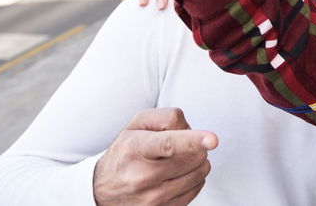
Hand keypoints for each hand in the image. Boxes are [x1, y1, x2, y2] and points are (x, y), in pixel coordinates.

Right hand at [93, 108, 217, 205]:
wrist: (103, 189)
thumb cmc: (126, 151)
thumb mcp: (137, 124)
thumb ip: (166, 118)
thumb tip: (191, 130)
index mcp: (135, 149)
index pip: (168, 144)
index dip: (193, 141)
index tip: (212, 140)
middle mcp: (143, 176)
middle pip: (193, 156)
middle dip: (195, 146)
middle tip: (177, 145)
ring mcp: (153, 198)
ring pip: (199, 172)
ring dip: (196, 162)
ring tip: (175, 161)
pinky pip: (197, 188)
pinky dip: (193, 178)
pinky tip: (176, 175)